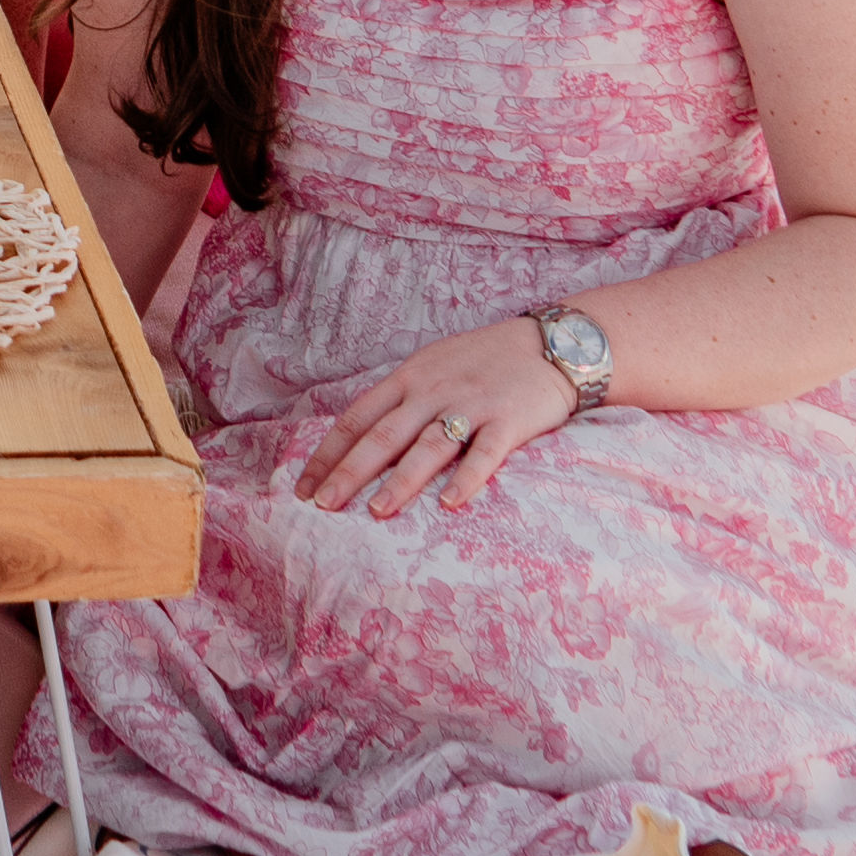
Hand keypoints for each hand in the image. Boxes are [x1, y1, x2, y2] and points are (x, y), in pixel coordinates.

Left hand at [280, 314, 585, 519]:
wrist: (552, 344)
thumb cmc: (486, 360)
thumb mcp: (434, 367)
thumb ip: (402, 400)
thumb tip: (360, 440)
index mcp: (409, 378)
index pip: (357, 418)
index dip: (328, 453)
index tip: (303, 487)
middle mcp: (433, 391)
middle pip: (384, 435)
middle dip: (350, 472)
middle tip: (322, 506)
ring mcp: (471, 405)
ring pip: (428, 446)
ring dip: (402, 480)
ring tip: (378, 511)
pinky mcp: (509, 421)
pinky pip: (485, 454)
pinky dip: (467, 479)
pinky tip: (450, 504)